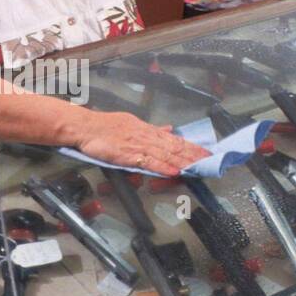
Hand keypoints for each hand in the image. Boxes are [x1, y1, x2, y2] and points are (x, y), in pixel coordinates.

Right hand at [70, 111, 209, 176]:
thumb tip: (169, 129)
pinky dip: (163, 167)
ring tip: (198, 167)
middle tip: (210, 161)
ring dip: (183, 162)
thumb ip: (152, 129)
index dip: (191, 146)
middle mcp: (147, 136)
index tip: (206, 152)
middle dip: (193, 155)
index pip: (174, 139)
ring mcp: (139, 145)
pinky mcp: (129, 154)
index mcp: (148, 130)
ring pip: (166, 154)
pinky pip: (149, 162)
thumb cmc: (105, 127)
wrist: (85, 127)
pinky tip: (174, 171)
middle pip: (174, 147)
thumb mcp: (132, 123)